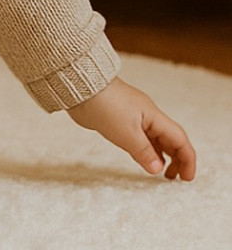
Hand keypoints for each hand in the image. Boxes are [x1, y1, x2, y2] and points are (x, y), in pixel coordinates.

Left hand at [67, 76, 195, 180]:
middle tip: (174, 179)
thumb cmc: (104, 104)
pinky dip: (146, 150)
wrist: (78, 84)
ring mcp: (133, 116)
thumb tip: (158, 169)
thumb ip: (144, 152)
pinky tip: (144, 160)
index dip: (187, 159)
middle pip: (170, 138)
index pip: (179, 138)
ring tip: (161, 173)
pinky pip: (140, 137)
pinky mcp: (119, 119)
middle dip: (177, 159)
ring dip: (161, 156)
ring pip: (155, 138)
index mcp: (153, 116)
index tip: (186, 179)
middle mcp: (146, 115)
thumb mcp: (126, 133)